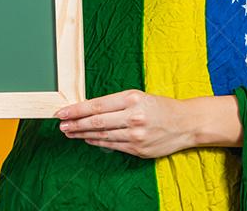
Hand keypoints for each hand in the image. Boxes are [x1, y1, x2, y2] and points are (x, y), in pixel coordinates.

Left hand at [54, 89, 194, 157]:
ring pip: (103, 135)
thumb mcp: (139, 96)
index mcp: (132, 99)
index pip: (97, 105)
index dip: (77, 110)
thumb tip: (89, 108)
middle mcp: (133, 117)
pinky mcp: (139, 149)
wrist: (185, 123)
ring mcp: (136, 135)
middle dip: (75, 124)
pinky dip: (98, 142)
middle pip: (97, 121)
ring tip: (69, 132)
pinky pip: (113, 146)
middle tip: (60, 125)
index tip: (63, 112)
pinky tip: (87, 139)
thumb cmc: (160, 106)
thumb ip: (116, 103)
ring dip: (83, 134)